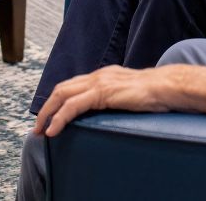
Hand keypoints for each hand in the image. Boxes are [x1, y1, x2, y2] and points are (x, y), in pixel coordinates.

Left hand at [34, 64, 205, 136]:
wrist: (167, 86)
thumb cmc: (154, 94)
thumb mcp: (129, 94)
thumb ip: (117, 98)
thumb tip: (111, 109)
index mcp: (103, 75)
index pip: (73, 85)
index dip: (57, 101)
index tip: (49, 117)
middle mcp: (98, 75)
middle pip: (62, 88)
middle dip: (46, 108)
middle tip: (38, 127)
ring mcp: (99, 82)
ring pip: (63, 95)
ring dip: (47, 113)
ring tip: (40, 130)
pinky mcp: (102, 93)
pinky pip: (73, 106)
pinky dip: (60, 118)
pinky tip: (54, 130)